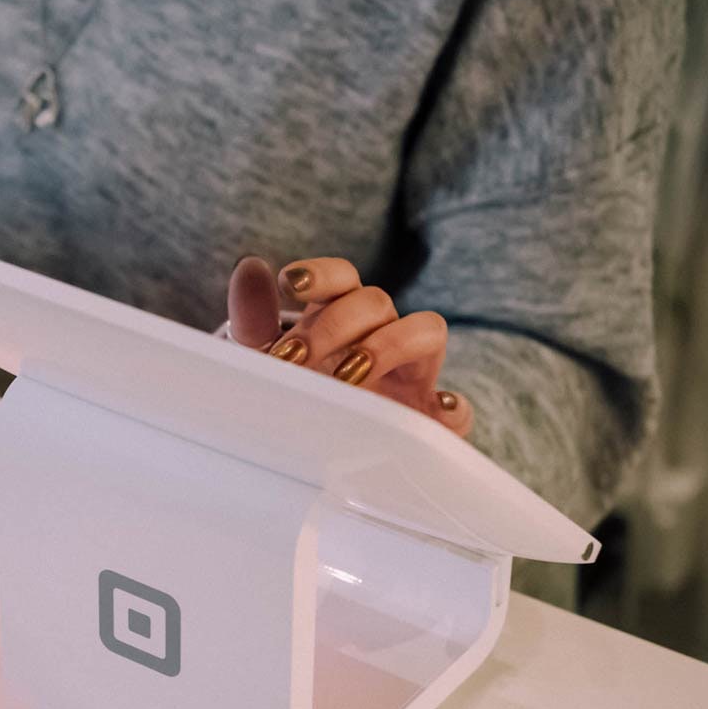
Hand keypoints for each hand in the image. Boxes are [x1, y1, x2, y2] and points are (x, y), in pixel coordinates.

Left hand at [227, 256, 472, 435]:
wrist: (318, 442)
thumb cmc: (297, 387)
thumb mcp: (266, 359)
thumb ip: (255, 319)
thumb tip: (249, 267)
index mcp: (340, 313)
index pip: (342, 278)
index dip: (320, 274)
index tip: (289, 284)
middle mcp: (381, 332)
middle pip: (375, 302)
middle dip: (333, 327)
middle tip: (294, 359)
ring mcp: (411, 372)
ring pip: (426, 331)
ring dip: (390, 346)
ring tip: (349, 375)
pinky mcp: (428, 416)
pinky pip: (458, 409)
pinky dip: (455, 407)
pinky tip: (439, 408)